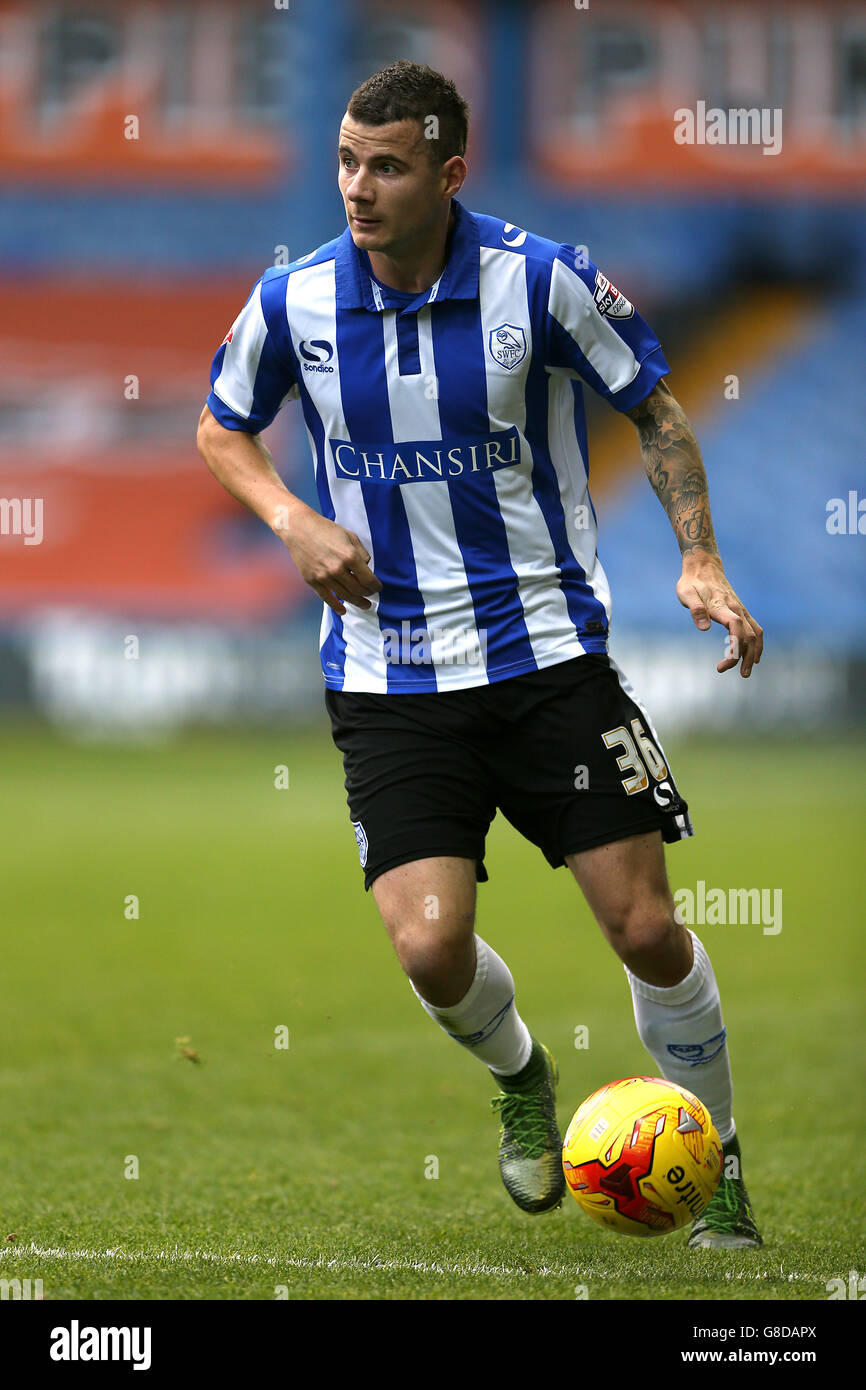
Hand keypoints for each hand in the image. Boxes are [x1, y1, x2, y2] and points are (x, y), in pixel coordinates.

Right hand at [274, 502, 381, 615]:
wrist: (299, 529)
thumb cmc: (325, 529)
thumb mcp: (349, 536)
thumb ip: (361, 553)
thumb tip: (367, 567)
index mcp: (349, 556)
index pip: (368, 579)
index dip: (376, 586)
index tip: (378, 588)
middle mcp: (337, 569)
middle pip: (358, 590)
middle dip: (368, 594)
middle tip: (371, 596)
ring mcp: (324, 576)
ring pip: (345, 596)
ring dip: (357, 602)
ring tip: (364, 605)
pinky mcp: (312, 580)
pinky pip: (327, 598)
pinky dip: (336, 606)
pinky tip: (343, 611)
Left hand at [675, 560, 762, 676]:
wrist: (704, 566)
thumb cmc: (692, 582)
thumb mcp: (686, 593)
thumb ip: (695, 610)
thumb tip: (704, 629)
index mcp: (721, 606)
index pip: (735, 626)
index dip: (734, 646)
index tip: (723, 664)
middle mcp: (736, 608)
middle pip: (748, 635)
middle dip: (742, 657)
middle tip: (725, 670)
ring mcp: (741, 609)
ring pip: (755, 634)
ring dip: (753, 654)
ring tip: (745, 672)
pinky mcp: (742, 610)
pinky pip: (756, 629)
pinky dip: (757, 644)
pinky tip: (754, 657)